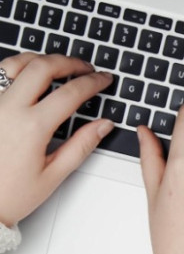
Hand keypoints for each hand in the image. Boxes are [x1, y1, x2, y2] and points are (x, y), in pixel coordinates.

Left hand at [0, 53, 113, 227]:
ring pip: (16, 63)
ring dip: (40, 59)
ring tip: (57, 65)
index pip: (70, 93)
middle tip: (84, 67)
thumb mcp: (53, 175)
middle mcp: (8, 108)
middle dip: (69, 62)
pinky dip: (16, 68)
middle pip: (43, 67)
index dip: (92, 83)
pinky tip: (27, 75)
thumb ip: (81, 145)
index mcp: (31, 127)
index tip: (103, 80)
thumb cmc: (10, 194)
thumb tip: (103, 126)